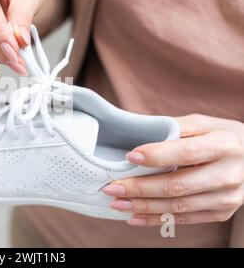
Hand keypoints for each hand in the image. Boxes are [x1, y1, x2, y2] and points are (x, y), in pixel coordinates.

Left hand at [102, 114, 243, 225]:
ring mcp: (228, 197)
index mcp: (225, 145)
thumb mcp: (203, 124)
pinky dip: (156, 219)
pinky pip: (185, 219)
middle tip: (112, 187)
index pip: (186, 153)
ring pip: (179, 206)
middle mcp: (230, 174)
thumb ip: (173, 127)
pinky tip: (134, 216)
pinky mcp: (222, 212)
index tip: (129, 156)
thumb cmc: (221, 137)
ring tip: (116, 203)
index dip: (156, 156)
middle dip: (140, 188)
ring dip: (143, 206)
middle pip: (178, 185)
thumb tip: (136, 132)